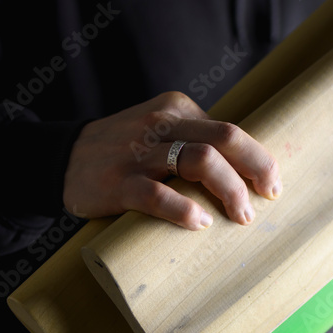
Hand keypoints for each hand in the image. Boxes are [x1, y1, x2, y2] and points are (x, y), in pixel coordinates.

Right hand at [62, 91, 281, 229]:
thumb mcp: (157, 131)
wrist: (59, 159)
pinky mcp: (118, 183)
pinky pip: (158, 195)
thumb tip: (243, 172)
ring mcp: (139, 154)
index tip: (272, 185)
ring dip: (230, 191)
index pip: (229, 130)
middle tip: (267, 198)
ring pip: (200, 162)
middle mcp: (160, 125)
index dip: (258, 158)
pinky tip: (199, 223)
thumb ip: (192, 141)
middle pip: (225, 139)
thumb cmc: (120, 151)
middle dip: (256, 169)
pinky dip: (184, 210)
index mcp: (176, 109)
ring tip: (240, 217)